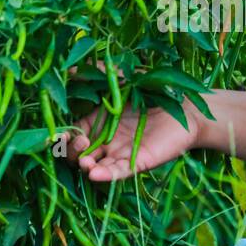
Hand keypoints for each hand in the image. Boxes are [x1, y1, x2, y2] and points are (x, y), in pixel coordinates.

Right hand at [61, 61, 202, 182]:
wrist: (186, 103)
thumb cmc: (153, 89)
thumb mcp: (122, 78)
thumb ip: (96, 74)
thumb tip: (67, 70)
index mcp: (98, 122)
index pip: (73, 135)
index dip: (64, 137)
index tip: (59, 135)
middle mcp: (106, 141)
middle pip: (79, 155)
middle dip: (73, 153)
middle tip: (81, 143)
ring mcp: (120, 154)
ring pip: (95, 168)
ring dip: (86, 168)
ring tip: (86, 162)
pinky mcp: (137, 163)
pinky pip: (117, 173)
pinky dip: (105, 176)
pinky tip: (95, 173)